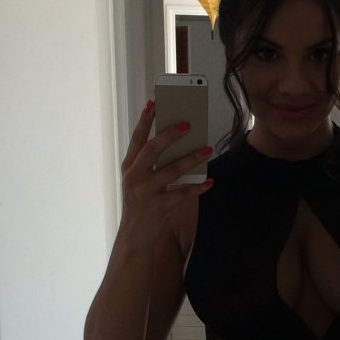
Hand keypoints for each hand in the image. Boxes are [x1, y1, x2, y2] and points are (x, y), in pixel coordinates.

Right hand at [117, 102, 210, 250]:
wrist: (135, 237)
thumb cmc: (141, 204)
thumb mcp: (139, 181)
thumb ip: (152, 164)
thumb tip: (177, 143)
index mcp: (129, 167)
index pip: (136, 138)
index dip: (144, 120)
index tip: (153, 102)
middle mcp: (134, 177)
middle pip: (152, 150)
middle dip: (169, 134)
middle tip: (188, 124)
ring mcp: (145, 192)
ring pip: (171, 170)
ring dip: (191, 158)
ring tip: (207, 149)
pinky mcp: (159, 207)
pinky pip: (183, 193)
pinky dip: (198, 187)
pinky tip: (210, 181)